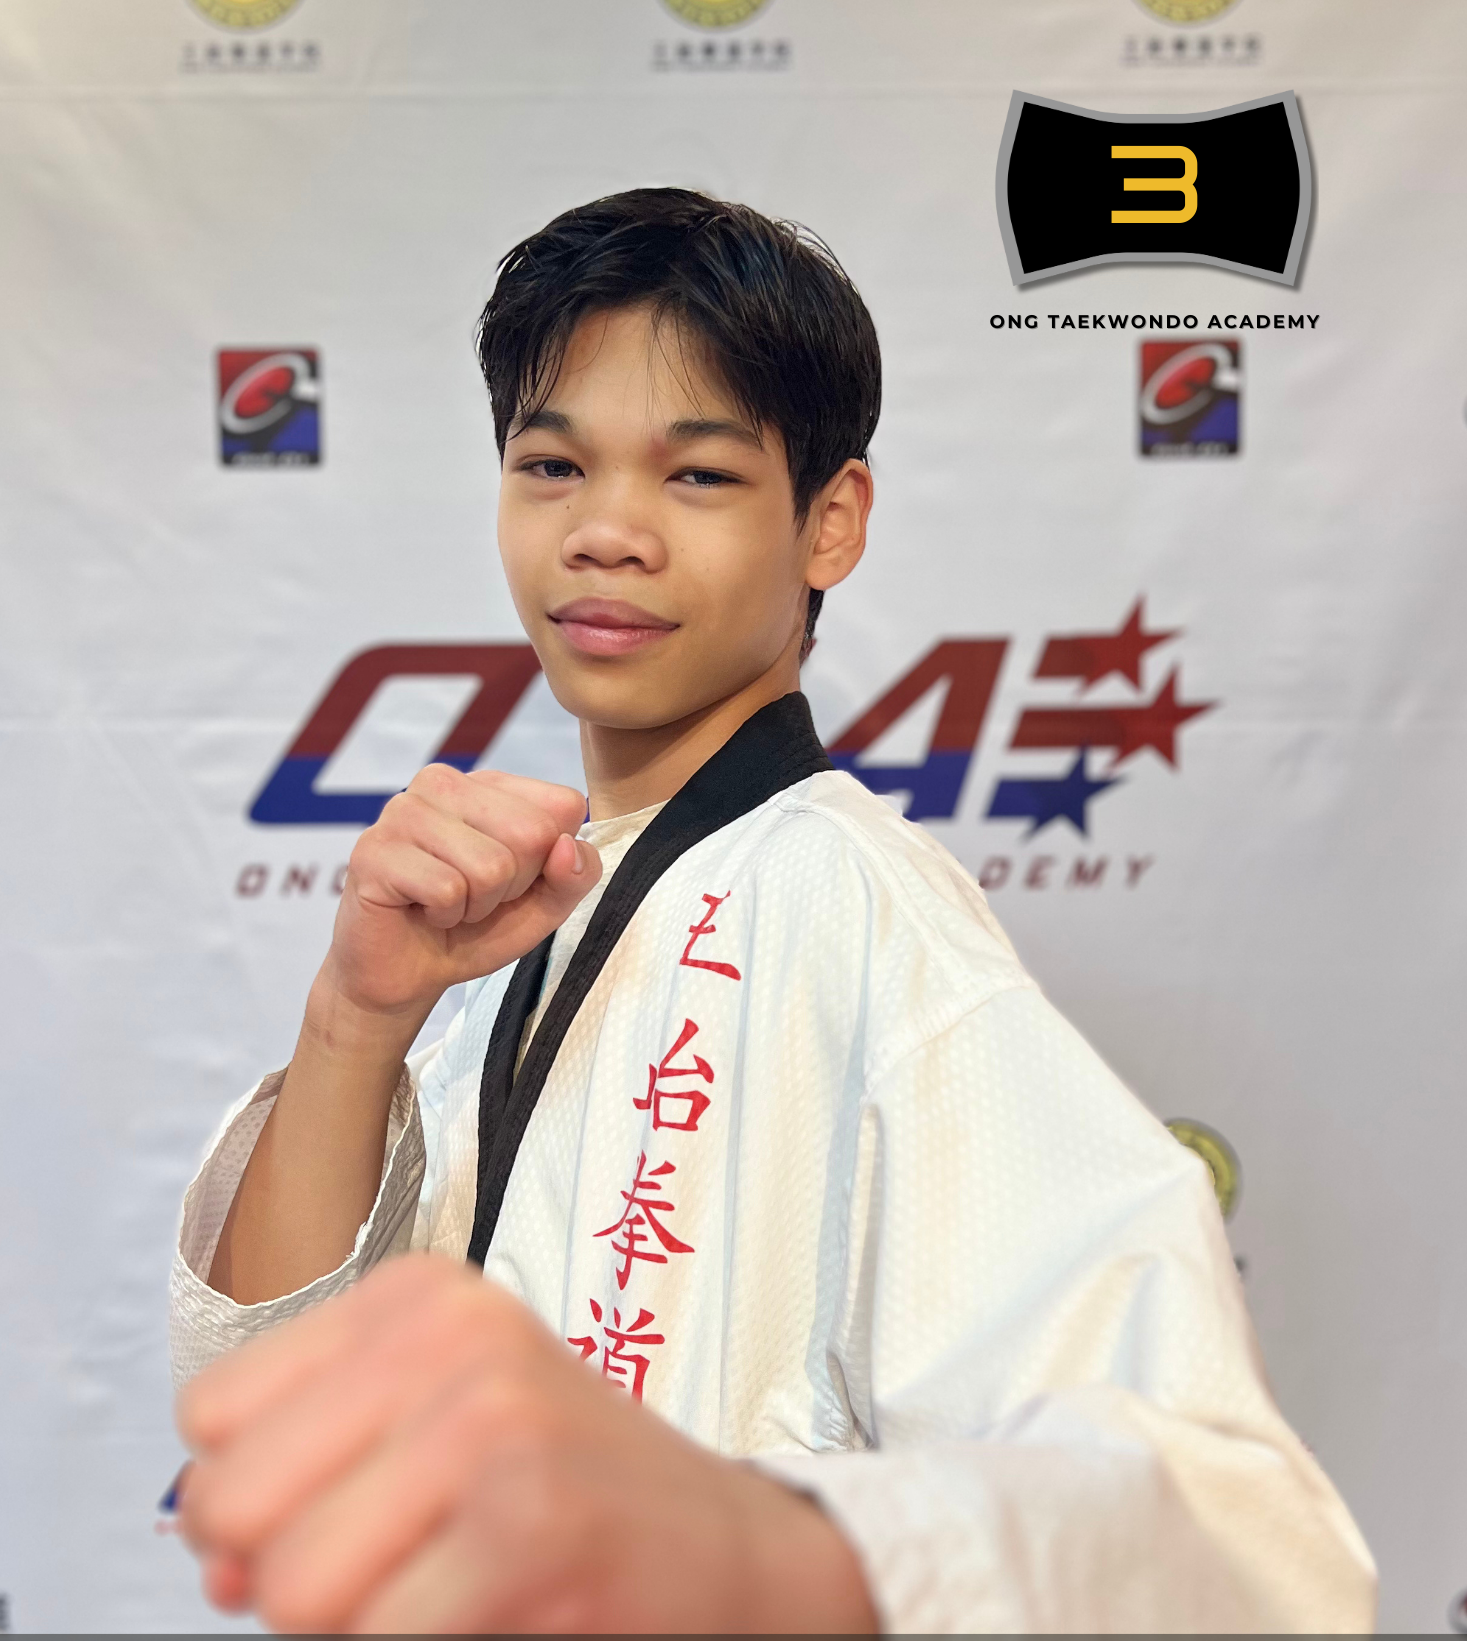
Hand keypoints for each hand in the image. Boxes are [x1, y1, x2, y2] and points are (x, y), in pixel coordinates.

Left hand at [177, 1255, 878, 1634]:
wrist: (728, 1553)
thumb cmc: (573, 1491)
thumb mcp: (437, 1425)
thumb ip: (307, 1467)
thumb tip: (209, 1552)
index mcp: (421, 1298)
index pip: (213, 1411)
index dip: (250, 1493)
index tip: (330, 1509)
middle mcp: (455, 1341)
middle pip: (234, 1504)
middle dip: (284, 1572)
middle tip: (386, 1568)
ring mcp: (495, 1429)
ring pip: (294, 1590)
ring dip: (351, 1627)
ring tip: (441, 1592)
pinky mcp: (530, 1532)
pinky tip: (489, 1616)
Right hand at [323, 767, 600, 1019]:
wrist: (407, 975)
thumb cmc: (475, 929)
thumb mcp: (544, 905)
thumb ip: (575, 876)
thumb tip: (567, 847)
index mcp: (488, 784)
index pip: (563, 805)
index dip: (549, 860)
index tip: (511, 880)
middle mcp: (443, 783)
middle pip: (531, 833)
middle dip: (513, 886)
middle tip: (475, 897)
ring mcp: (403, 810)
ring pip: (490, 865)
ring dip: (477, 905)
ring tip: (448, 905)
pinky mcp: (374, 850)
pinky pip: (447, 889)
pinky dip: (446, 915)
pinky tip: (422, 911)